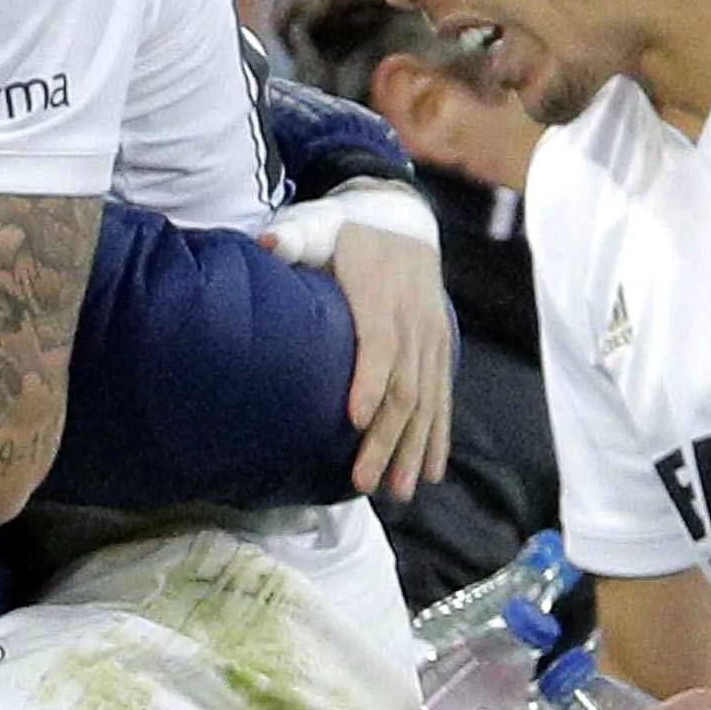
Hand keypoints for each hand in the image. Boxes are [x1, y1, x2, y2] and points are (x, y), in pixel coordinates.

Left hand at [321, 213, 453, 501]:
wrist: (403, 216)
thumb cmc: (348, 229)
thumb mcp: (318, 222)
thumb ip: (293, 236)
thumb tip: (266, 244)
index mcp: (380, 292)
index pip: (380, 342)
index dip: (370, 381)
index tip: (354, 419)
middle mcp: (413, 320)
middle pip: (405, 387)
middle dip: (386, 439)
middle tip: (363, 482)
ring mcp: (431, 338)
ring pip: (427, 402)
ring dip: (413, 450)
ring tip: (398, 493)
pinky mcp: (441, 349)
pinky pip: (444, 398)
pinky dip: (439, 437)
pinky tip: (432, 473)